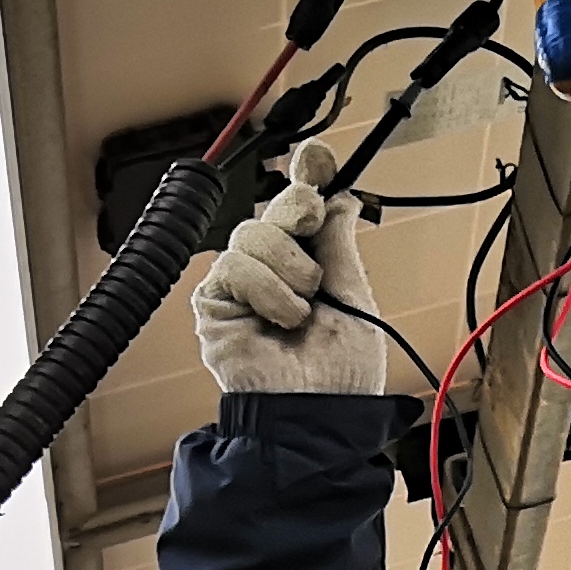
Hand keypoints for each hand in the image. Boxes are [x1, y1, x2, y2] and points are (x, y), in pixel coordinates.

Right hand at [191, 141, 385, 394]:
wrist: (316, 414)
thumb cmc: (340, 376)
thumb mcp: (355, 297)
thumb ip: (340, 245)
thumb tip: (342, 198)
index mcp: (308, 268)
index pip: (300, 209)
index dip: (306, 176)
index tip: (316, 155)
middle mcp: (272, 273)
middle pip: (274, 208)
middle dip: (297, 210)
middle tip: (312, 233)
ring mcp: (241, 286)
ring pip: (252, 231)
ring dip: (288, 268)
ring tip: (302, 310)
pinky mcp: (215, 303)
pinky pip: (234, 264)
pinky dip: (265, 288)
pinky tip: (280, 319)